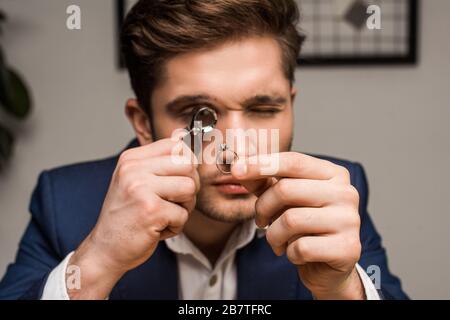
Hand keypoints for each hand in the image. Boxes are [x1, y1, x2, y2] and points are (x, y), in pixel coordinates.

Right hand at [68, 138, 199, 298]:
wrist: (105, 249)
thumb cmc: (126, 216)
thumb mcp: (134, 181)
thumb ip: (157, 161)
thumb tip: (183, 136)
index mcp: (131, 159)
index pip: (175, 145)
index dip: (187, 163)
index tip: (179, 179)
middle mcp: (133, 170)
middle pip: (188, 165)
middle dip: (190, 187)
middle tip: (175, 201)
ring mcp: (141, 189)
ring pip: (190, 188)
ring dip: (185, 207)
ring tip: (166, 214)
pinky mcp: (151, 211)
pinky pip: (183, 214)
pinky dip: (175, 226)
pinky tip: (157, 229)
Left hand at [231, 152, 363, 299]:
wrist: (328, 266)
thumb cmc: (305, 226)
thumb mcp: (283, 200)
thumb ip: (263, 181)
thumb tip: (238, 165)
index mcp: (333, 174)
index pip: (293, 161)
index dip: (260, 164)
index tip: (235, 169)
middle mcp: (346, 192)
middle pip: (286, 189)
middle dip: (263, 208)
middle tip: (261, 221)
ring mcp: (350, 220)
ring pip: (290, 220)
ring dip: (274, 235)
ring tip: (278, 240)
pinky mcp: (347, 248)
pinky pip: (301, 247)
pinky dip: (290, 253)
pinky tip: (296, 253)